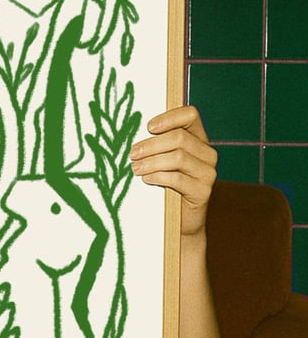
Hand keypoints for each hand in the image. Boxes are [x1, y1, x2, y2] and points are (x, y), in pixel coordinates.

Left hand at [130, 105, 216, 237]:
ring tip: (135, 168)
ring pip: (178, 157)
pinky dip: (158, 177)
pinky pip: (178, 179)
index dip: (169, 117)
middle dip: (151, 145)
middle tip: (132, 153)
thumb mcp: (161, 161)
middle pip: (179, 138)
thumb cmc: (164, 186)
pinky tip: (146, 179)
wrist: (179, 222)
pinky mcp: (203, 191)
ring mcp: (207, 172)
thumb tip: (130, 131)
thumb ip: (156, 145)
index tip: (148, 127)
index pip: (190, 115)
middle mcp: (207, 153)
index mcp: (198, 139)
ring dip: (151, 161)